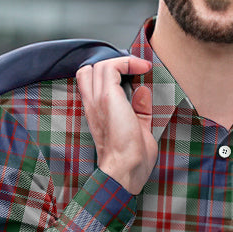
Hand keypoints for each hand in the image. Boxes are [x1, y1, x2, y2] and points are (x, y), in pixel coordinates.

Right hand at [76, 55, 155, 193]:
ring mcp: (98, 100)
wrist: (125, 169)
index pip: (89, 83)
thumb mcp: (138, 129)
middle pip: (89, 70)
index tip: (133, 75)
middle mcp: (92, 105)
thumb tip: (143, 91)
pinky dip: (127, 63)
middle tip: (133, 71)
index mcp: (96, 114)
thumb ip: (139, 110)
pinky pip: (112, 67)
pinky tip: (142, 68)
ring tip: (140, 68)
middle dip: (111, 65)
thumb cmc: (132, 159)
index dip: (108, 74)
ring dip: (122, 62)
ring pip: (100, 65)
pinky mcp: (107, 98)